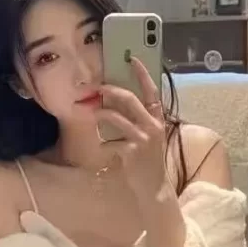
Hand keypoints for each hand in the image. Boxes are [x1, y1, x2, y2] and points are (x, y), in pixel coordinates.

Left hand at [97, 57, 169, 203]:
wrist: (154, 188)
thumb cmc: (147, 161)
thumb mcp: (147, 137)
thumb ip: (135, 120)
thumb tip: (110, 104)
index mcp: (157, 118)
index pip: (152, 90)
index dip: (142, 74)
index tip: (132, 58)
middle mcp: (153, 125)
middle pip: (130, 99)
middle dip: (110, 90)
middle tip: (96, 88)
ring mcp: (143, 139)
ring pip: (116, 117)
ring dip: (99, 113)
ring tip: (90, 114)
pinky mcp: (132, 152)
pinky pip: (110, 142)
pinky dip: (103, 145)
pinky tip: (103, 150)